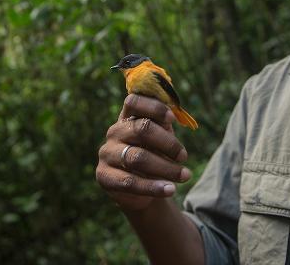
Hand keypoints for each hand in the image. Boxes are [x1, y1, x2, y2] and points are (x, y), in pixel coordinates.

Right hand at [96, 93, 191, 211]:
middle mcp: (114, 131)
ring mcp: (107, 153)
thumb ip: (163, 126)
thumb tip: (170, 117)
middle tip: (184, 156)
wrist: (142, 186)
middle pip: (141, 129)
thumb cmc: (154, 153)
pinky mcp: (104, 176)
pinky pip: (130, 182)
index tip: (173, 119)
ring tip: (185, 175)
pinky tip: (170, 190)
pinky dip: (153, 187)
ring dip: (166, 168)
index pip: (133, 101)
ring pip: (138, 158)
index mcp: (127, 116)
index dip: (154, 108)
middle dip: (168, 143)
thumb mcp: (161, 137)